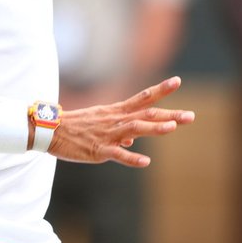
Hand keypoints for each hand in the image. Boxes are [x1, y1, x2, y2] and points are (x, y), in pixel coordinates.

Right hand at [48, 76, 193, 166]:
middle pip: (146, 114)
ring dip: (154, 129)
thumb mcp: (100, 124)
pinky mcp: (98, 150)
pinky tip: (145, 161)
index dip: (161, 90)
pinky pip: (117, 154)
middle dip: (169, 115)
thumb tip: (134, 140)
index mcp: (116, 111)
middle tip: (191, 116)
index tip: (178, 81)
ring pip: (134, 129)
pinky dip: (131, 157)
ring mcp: (108, 134)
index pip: (142, 98)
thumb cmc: (76, 127)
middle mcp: (116, 120)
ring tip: (171, 128)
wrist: (50, 130)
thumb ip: (121, 130)